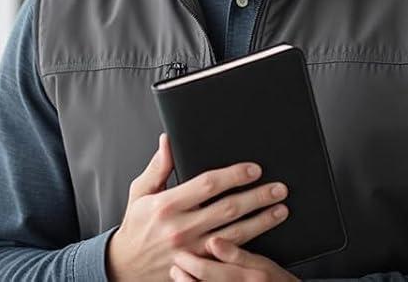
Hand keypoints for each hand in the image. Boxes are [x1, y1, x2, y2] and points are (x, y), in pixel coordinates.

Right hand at [104, 136, 288, 281]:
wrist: (127, 267)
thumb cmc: (136, 226)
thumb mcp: (140, 191)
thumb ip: (158, 166)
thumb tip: (167, 140)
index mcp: (167, 205)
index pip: (207, 185)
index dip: (233, 176)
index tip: (253, 169)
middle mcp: (182, 228)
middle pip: (228, 209)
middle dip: (256, 196)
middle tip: (277, 187)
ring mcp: (194, 252)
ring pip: (235, 235)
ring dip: (261, 221)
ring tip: (280, 209)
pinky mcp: (200, 268)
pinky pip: (230, 258)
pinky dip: (250, 248)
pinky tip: (264, 238)